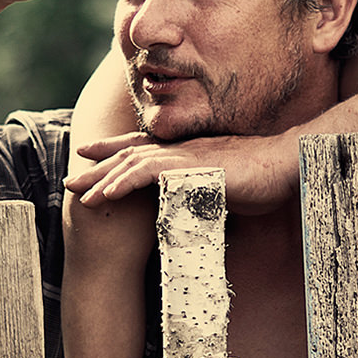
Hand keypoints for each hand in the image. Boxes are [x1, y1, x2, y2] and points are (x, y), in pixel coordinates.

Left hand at [69, 128, 301, 214]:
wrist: (287, 164)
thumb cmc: (264, 179)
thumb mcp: (226, 187)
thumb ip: (206, 193)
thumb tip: (197, 209)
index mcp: (188, 152)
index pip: (143, 149)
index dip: (115, 151)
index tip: (90, 154)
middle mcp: (181, 150)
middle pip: (129, 155)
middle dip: (97, 168)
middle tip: (70, 180)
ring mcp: (185, 156)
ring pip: (133, 163)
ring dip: (103, 179)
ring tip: (78, 196)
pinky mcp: (191, 166)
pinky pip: (150, 173)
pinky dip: (126, 183)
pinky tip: (108, 195)